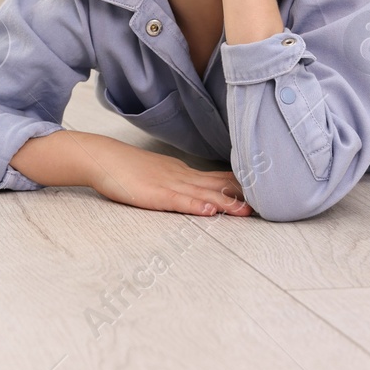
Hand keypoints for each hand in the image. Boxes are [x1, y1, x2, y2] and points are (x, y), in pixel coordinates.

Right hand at [87, 141, 252, 216]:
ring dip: (225, 203)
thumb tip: (199, 190)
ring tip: (245, 211)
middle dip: (241, 196)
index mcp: (183, 173)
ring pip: (202, 195)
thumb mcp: (160, 174)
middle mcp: (181, 177)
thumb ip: (179, 182)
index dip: (240, 187)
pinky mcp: (154, 195)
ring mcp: (168, 185)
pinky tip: (208, 211)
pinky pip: (177, 201)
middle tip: (267, 204)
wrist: (103, 158)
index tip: (263, 192)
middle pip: (216, 186)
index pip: (217, 179)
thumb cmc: (128, 169)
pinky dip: (194, 206)